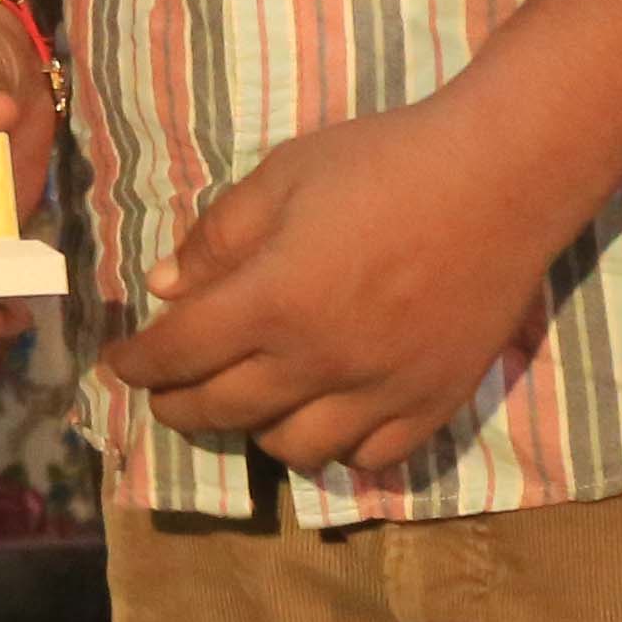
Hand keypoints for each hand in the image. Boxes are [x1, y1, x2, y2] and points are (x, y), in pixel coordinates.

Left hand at [97, 92, 570, 474]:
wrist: (502, 177)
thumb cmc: (383, 163)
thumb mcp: (283, 176)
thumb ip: (219, 238)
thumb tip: (164, 289)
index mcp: (272, 301)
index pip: (178, 355)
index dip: (138, 364)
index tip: (120, 364)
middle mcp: (319, 362)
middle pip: (222, 411)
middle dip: (178, 406)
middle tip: (166, 395)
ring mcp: (380, 392)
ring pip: (293, 449)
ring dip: (256, 430)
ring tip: (251, 404)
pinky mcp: (433, 404)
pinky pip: (370, 459)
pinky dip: (337, 449)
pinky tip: (326, 422)